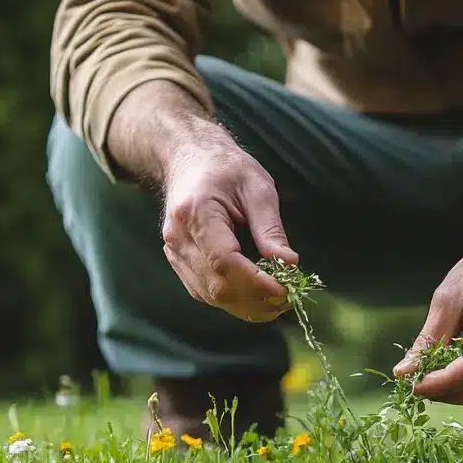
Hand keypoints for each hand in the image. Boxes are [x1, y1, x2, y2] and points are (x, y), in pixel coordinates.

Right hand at [160, 137, 298, 322]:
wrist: (187, 156)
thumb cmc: (225, 166)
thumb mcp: (257, 187)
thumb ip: (270, 228)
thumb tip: (289, 264)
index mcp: (197, 213)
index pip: (226, 262)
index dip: (257, 283)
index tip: (286, 290)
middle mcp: (179, 238)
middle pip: (216, 286)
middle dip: (255, 301)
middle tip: (287, 301)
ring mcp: (173, 252)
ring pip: (208, 296)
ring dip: (244, 306)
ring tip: (274, 304)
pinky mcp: (177, 260)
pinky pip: (202, 292)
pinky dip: (230, 300)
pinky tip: (252, 297)